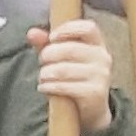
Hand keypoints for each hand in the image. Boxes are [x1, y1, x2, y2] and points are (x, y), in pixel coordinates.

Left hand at [33, 17, 113, 135]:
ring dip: (45, 73)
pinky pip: (64, 86)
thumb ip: (46, 44)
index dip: (67, 29)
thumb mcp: (60, 58)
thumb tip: (32, 33)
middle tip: (41, 62)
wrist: (90, 108)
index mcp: (97, 44)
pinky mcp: (95, 92)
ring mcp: (101, 75)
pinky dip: (48, 86)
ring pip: (63, 69)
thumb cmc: (73, 77)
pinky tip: (44, 87)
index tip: (52, 38)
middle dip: (47, 55)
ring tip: (43, 77)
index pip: (88, 27)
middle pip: (69, 49)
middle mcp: (103, 57)